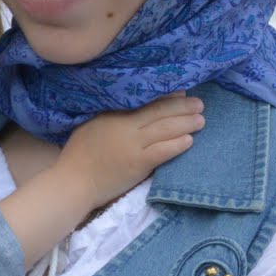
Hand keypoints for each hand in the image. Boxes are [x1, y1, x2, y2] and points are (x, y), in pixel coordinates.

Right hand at [58, 93, 205, 206]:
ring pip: (165, 129)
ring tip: (201, 120)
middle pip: (160, 112)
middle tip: (200, 104)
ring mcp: (132, 145)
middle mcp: (126, 126)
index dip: (167, 97)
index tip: (182, 93)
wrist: (73, 182)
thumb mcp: (93, 125)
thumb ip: (112, 114)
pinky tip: (190, 141)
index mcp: (114, 114)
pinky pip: (162, 151)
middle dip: (183, 107)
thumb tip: (136, 105)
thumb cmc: (79, 155)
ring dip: (186, 124)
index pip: (146, 101)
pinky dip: (177, 144)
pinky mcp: (137, 163)